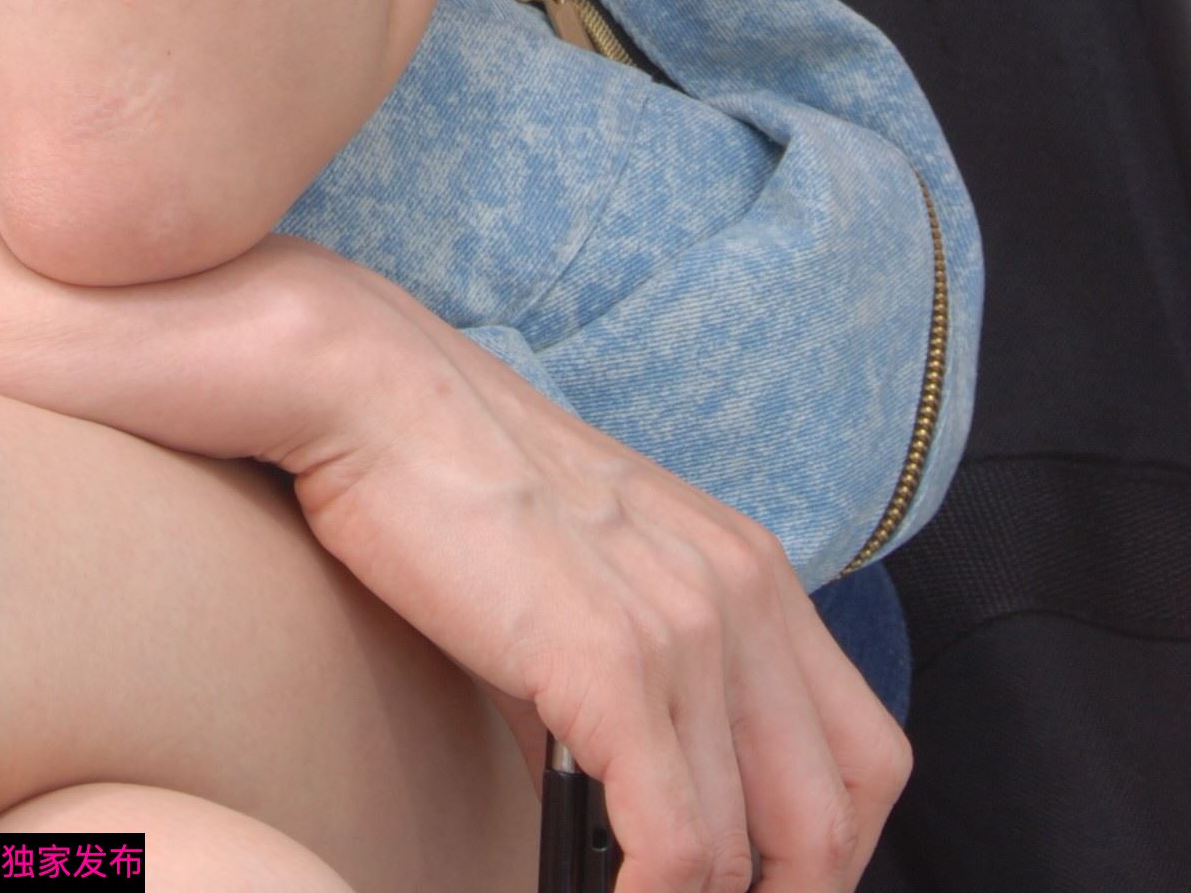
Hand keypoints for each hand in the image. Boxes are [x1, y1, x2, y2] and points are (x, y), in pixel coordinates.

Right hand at [266, 257, 908, 891]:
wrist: (373, 395)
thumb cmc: (456, 485)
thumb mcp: (586, 581)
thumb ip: (636, 689)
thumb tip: (632, 821)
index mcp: (752, 569)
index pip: (865, 762)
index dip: (829, 857)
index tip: (759, 891)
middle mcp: (744, 594)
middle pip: (831, 822)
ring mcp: (685, 628)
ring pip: (743, 853)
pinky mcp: (614, 663)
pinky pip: (676, 849)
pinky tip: (583, 890)